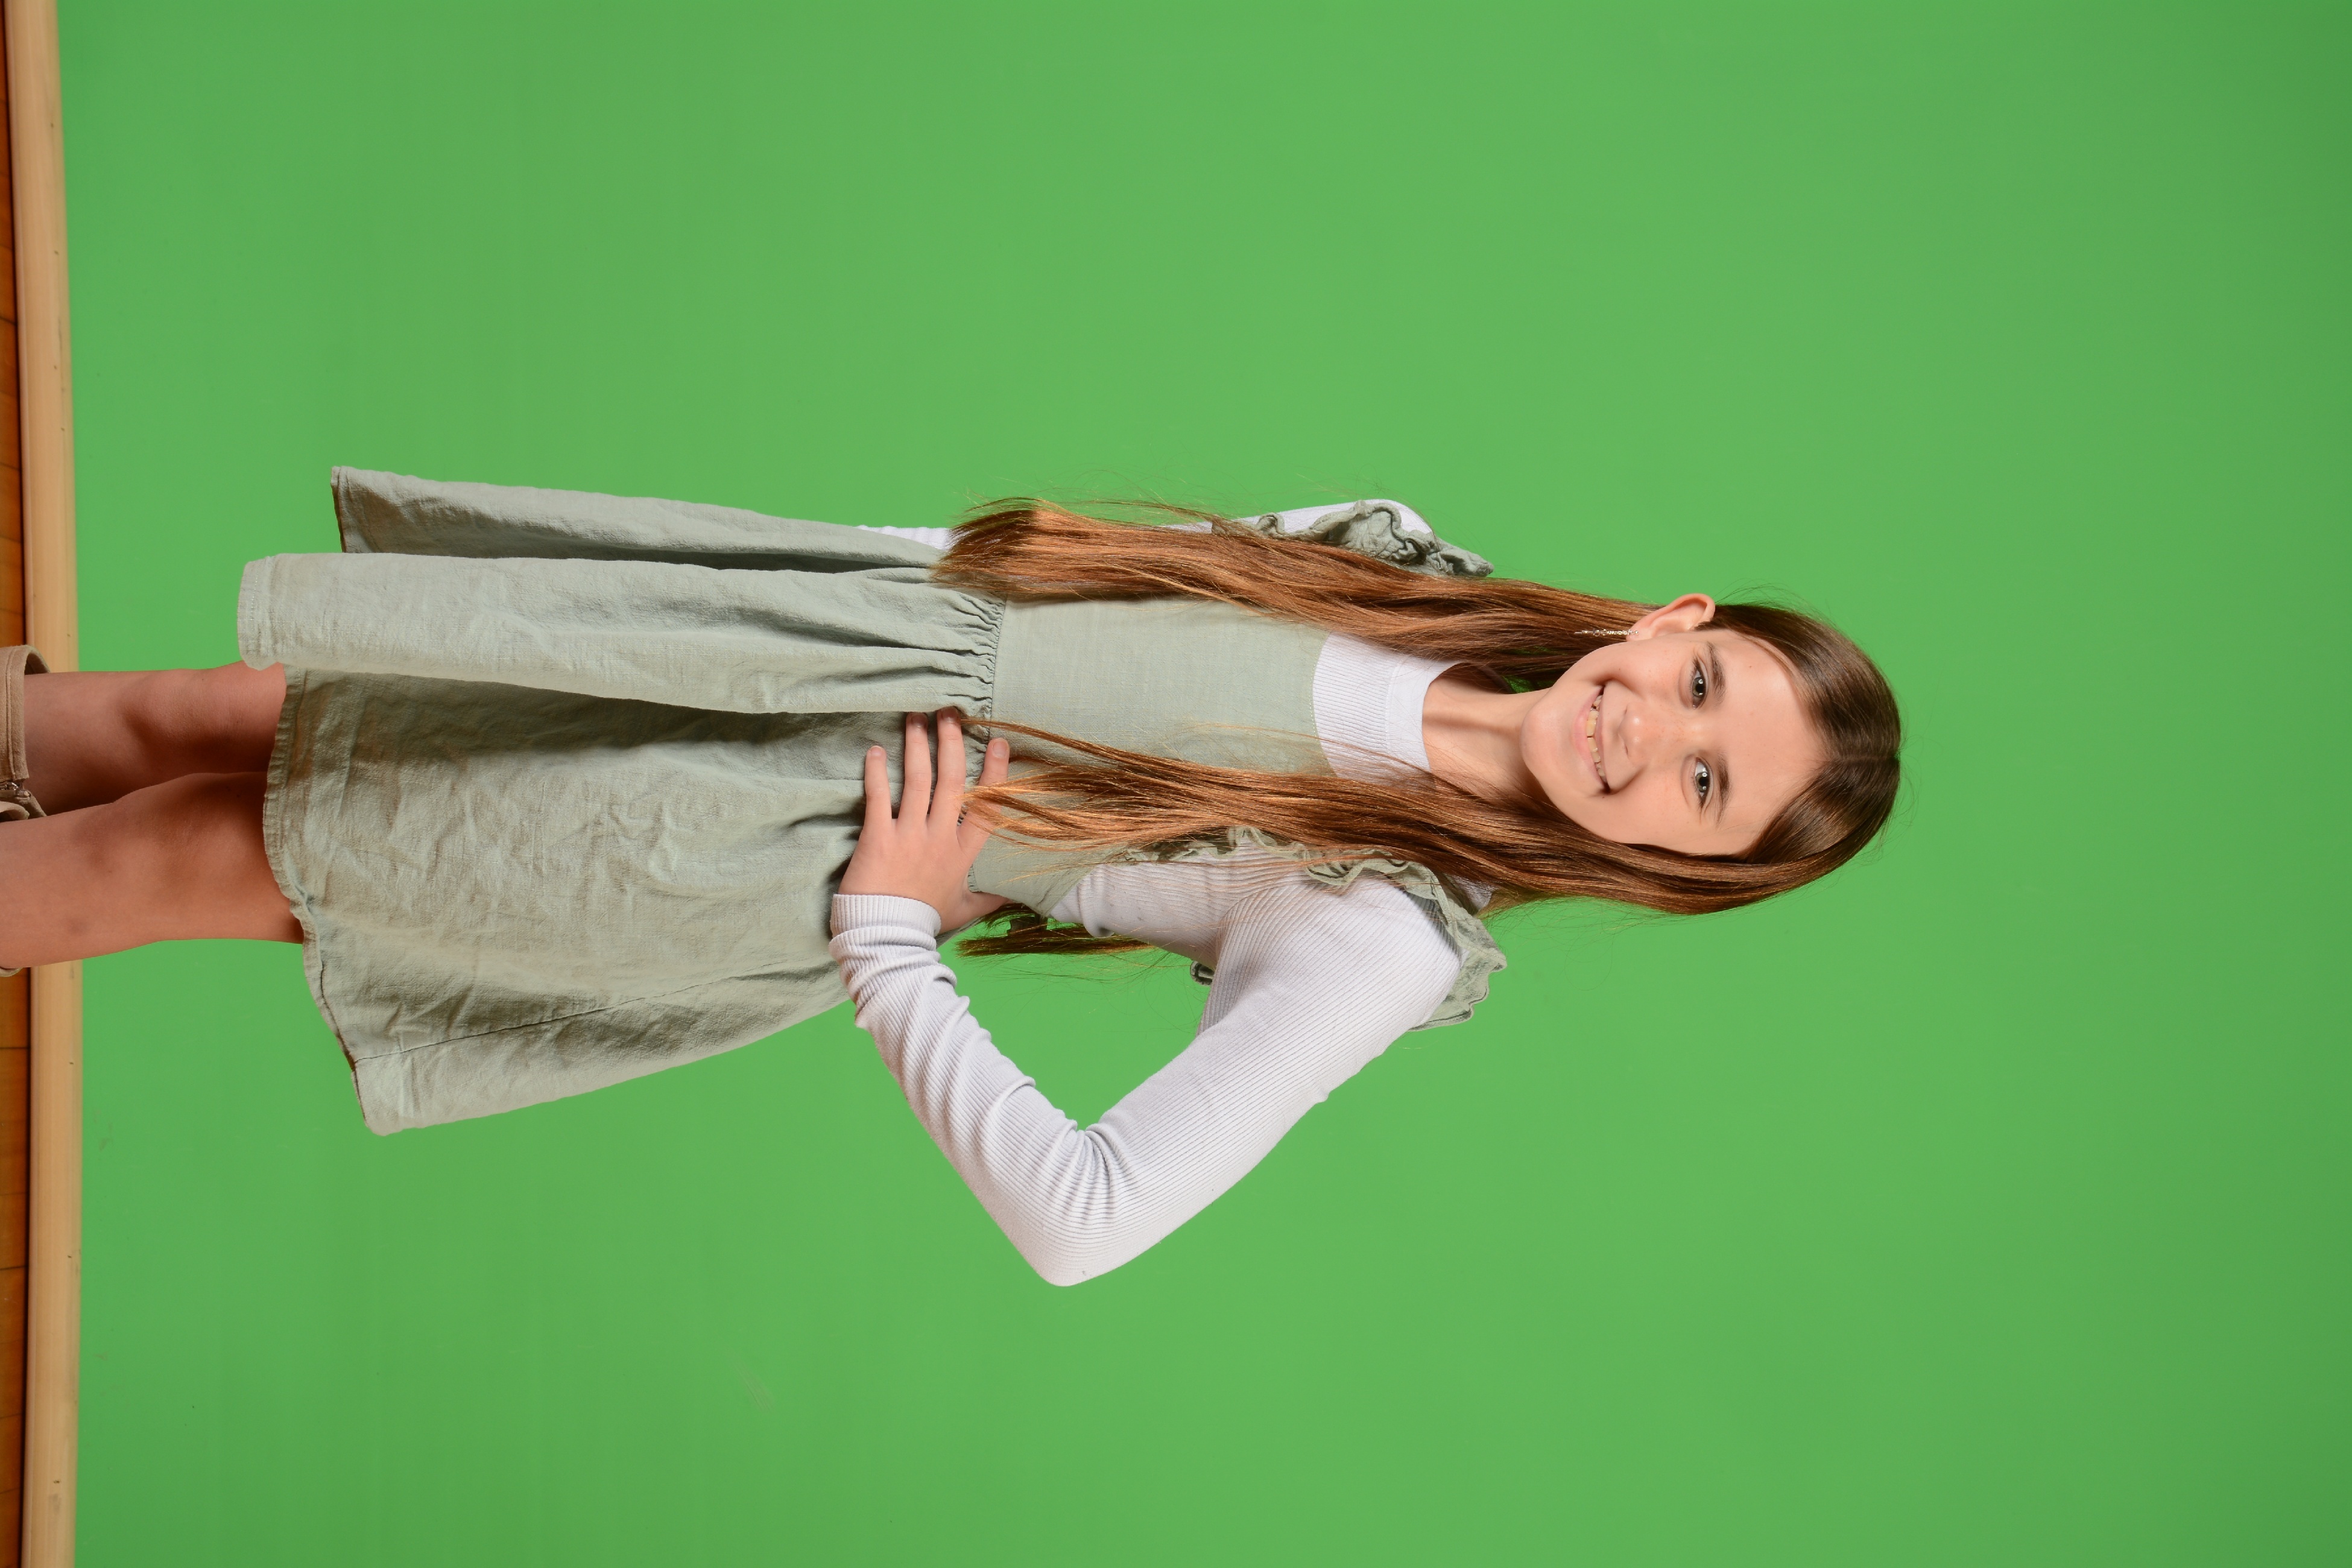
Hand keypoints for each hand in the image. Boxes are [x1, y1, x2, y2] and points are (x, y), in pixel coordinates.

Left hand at [840, 710, 1012, 931]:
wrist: (887, 938)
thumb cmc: (924, 924)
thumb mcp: (964, 910)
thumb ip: (989, 898)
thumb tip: (1017, 896)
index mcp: (964, 853)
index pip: (988, 806)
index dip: (996, 773)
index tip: (1000, 743)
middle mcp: (940, 838)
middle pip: (953, 781)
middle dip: (952, 743)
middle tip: (949, 713)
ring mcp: (910, 836)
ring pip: (919, 781)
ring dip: (917, 746)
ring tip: (916, 718)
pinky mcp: (878, 838)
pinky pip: (878, 797)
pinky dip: (876, 772)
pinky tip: (875, 750)